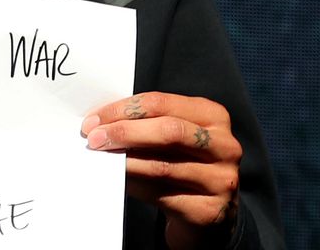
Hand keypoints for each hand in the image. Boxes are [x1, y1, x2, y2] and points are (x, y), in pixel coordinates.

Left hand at [82, 92, 241, 249]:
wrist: (209, 215)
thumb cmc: (183, 164)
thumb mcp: (175, 138)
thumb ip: (149, 124)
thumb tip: (102, 122)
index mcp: (213, 116)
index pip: (161, 103)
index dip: (123, 109)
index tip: (94, 119)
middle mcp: (224, 145)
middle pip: (168, 131)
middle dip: (124, 132)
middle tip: (94, 138)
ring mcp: (221, 180)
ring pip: (162, 165)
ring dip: (124, 161)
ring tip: (101, 158)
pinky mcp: (209, 210)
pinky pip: (161, 194)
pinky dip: (134, 185)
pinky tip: (118, 180)